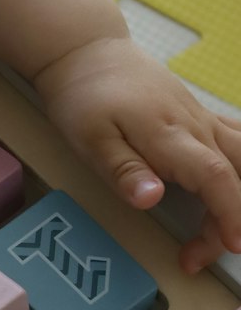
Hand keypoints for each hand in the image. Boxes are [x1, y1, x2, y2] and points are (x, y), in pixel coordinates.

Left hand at [33, 36, 240, 273]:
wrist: (88, 53)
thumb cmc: (85, 97)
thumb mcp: (91, 139)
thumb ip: (124, 170)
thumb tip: (151, 199)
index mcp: (170, 135)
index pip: (216, 177)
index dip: (230, 214)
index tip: (233, 244)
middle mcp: (197, 127)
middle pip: (237, 176)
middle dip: (230, 221)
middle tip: (194, 255)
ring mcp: (203, 120)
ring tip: (219, 230)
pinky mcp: (201, 118)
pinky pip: (240, 140)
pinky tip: (237, 185)